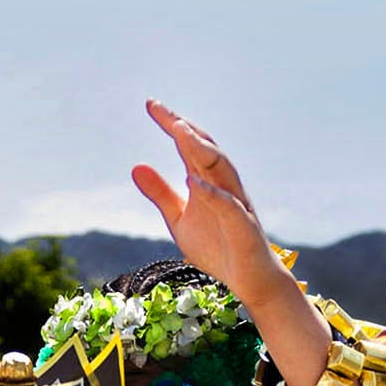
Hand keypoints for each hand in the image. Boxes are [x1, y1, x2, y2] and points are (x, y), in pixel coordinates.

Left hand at [130, 100, 293, 308]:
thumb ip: (160, 193)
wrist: (249, 281)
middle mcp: (223, 185)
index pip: (188, 146)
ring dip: (201, 149)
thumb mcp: (179, 220)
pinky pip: (229, 205)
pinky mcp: (244, 227)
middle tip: (162, 112)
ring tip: (179, 132)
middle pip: (206, 148)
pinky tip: (193, 182)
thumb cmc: (217, 247)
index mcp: (206, 180)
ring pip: (221, 168)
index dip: (171, 124)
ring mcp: (236, 203)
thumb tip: (136, 166)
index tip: (151, 105)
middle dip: (185, 129)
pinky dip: (212, 193)